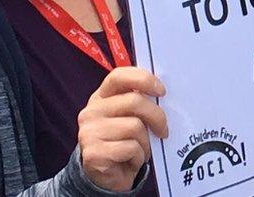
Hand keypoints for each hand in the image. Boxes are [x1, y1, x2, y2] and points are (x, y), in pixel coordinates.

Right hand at [78, 67, 168, 190]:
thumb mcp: (129, 118)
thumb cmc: (123, 143)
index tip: (161, 91)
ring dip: (146, 142)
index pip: (119, 76)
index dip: (143, 79)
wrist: (106, 177)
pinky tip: (131, 160)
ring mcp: (90, 132)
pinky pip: (131, 148)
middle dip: (156, 116)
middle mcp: (91, 112)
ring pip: (135, 127)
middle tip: (163, 130)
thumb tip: (162, 95)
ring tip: (140, 149)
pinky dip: (139, 156)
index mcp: (101, 97)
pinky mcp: (94, 153)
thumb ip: (139, 104)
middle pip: (134, 102)